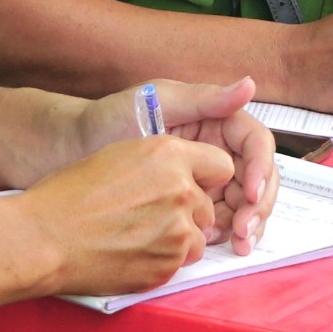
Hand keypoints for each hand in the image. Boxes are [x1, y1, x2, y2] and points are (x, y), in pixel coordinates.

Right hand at [22, 135, 234, 298]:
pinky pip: (179, 263)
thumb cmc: (70, 195)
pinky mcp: (168, 266)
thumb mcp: (119, 156)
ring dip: (177, 239)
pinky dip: (161, 260)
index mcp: (169, 155)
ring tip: (135, 235)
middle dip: (188, 212)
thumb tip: (186, 173)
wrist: (44, 238)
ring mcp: (178, 232)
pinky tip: (130, 252)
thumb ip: (162, 162)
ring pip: (198, 237)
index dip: (205, 177)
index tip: (192, 185)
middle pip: (209, 205)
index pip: (222, 165)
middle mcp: (182, 191)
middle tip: (148, 215)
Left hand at [79, 78, 281, 251]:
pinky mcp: (190, 205)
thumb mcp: (157, 102)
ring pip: (243, 203)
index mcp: (215, 121)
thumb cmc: (109, 119)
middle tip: (244, 231)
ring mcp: (205, 179)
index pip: (255, 145)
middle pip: (257, 178)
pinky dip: (225, 234)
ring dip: (248, 225)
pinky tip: (214, 245)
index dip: (261, 169)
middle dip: (258, 205)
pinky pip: (220, 221)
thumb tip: (249, 86)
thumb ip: (205, 99)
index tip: (251, 193)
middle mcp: (216, 150)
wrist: (71, 152)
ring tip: (238, 244)